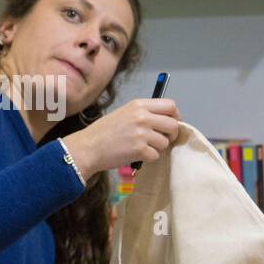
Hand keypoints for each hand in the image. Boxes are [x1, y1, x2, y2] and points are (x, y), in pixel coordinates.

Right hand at [62, 97, 180, 178]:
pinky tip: (136, 154)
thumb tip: (165, 120)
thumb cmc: (103, 131)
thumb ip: (144, 113)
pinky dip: (148, 158)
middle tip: (162, 139)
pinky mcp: (140, 150)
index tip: (171, 122)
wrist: (88, 147)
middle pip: (173, 124)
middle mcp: (142, 117)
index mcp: (139, 105)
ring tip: (142, 147)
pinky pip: (156, 155)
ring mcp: (142, 134)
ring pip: (165, 142)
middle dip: (171, 134)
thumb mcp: (124, 113)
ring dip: (157, 147)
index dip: (175, 116)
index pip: (170, 105)